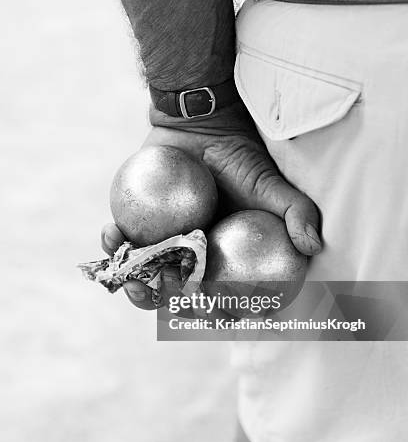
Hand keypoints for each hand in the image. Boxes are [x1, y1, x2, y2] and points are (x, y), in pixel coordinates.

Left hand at [101, 100, 321, 308]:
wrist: (204, 126)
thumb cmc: (240, 160)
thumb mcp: (273, 185)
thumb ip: (297, 213)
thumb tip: (314, 247)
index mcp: (224, 266)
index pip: (225, 301)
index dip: (223, 315)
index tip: (221, 310)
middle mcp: (191, 262)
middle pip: (179, 299)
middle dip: (174, 309)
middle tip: (175, 297)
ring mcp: (162, 247)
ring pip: (145, 279)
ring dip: (135, 289)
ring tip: (133, 283)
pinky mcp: (136, 227)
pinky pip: (122, 242)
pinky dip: (113, 242)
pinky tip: (112, 235)